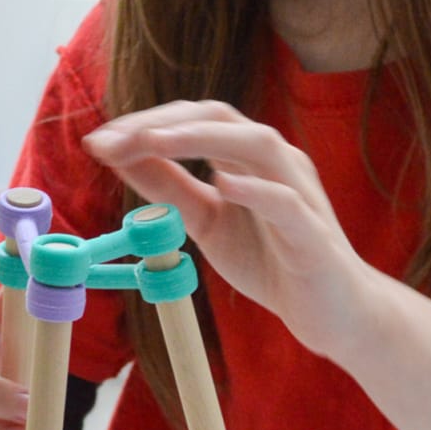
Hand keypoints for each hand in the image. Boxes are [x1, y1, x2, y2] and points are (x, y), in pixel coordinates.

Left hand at [83, 100, 373, 361]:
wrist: (332, 311)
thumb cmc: (273, 260)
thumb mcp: (207, 222)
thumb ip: (170, 189)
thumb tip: (121, 156)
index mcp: (248, 156)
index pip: (195, 119)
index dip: (146, 123)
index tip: (98, 140)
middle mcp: (276, 161)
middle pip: (220, 118)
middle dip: (162, 123)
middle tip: (112, 139)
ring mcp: (299, 192)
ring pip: (257, 144)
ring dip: (202, 138)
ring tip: (153, 142)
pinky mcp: (313, 233)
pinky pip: (286, 202)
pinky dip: (256, 189)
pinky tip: (223, 183)